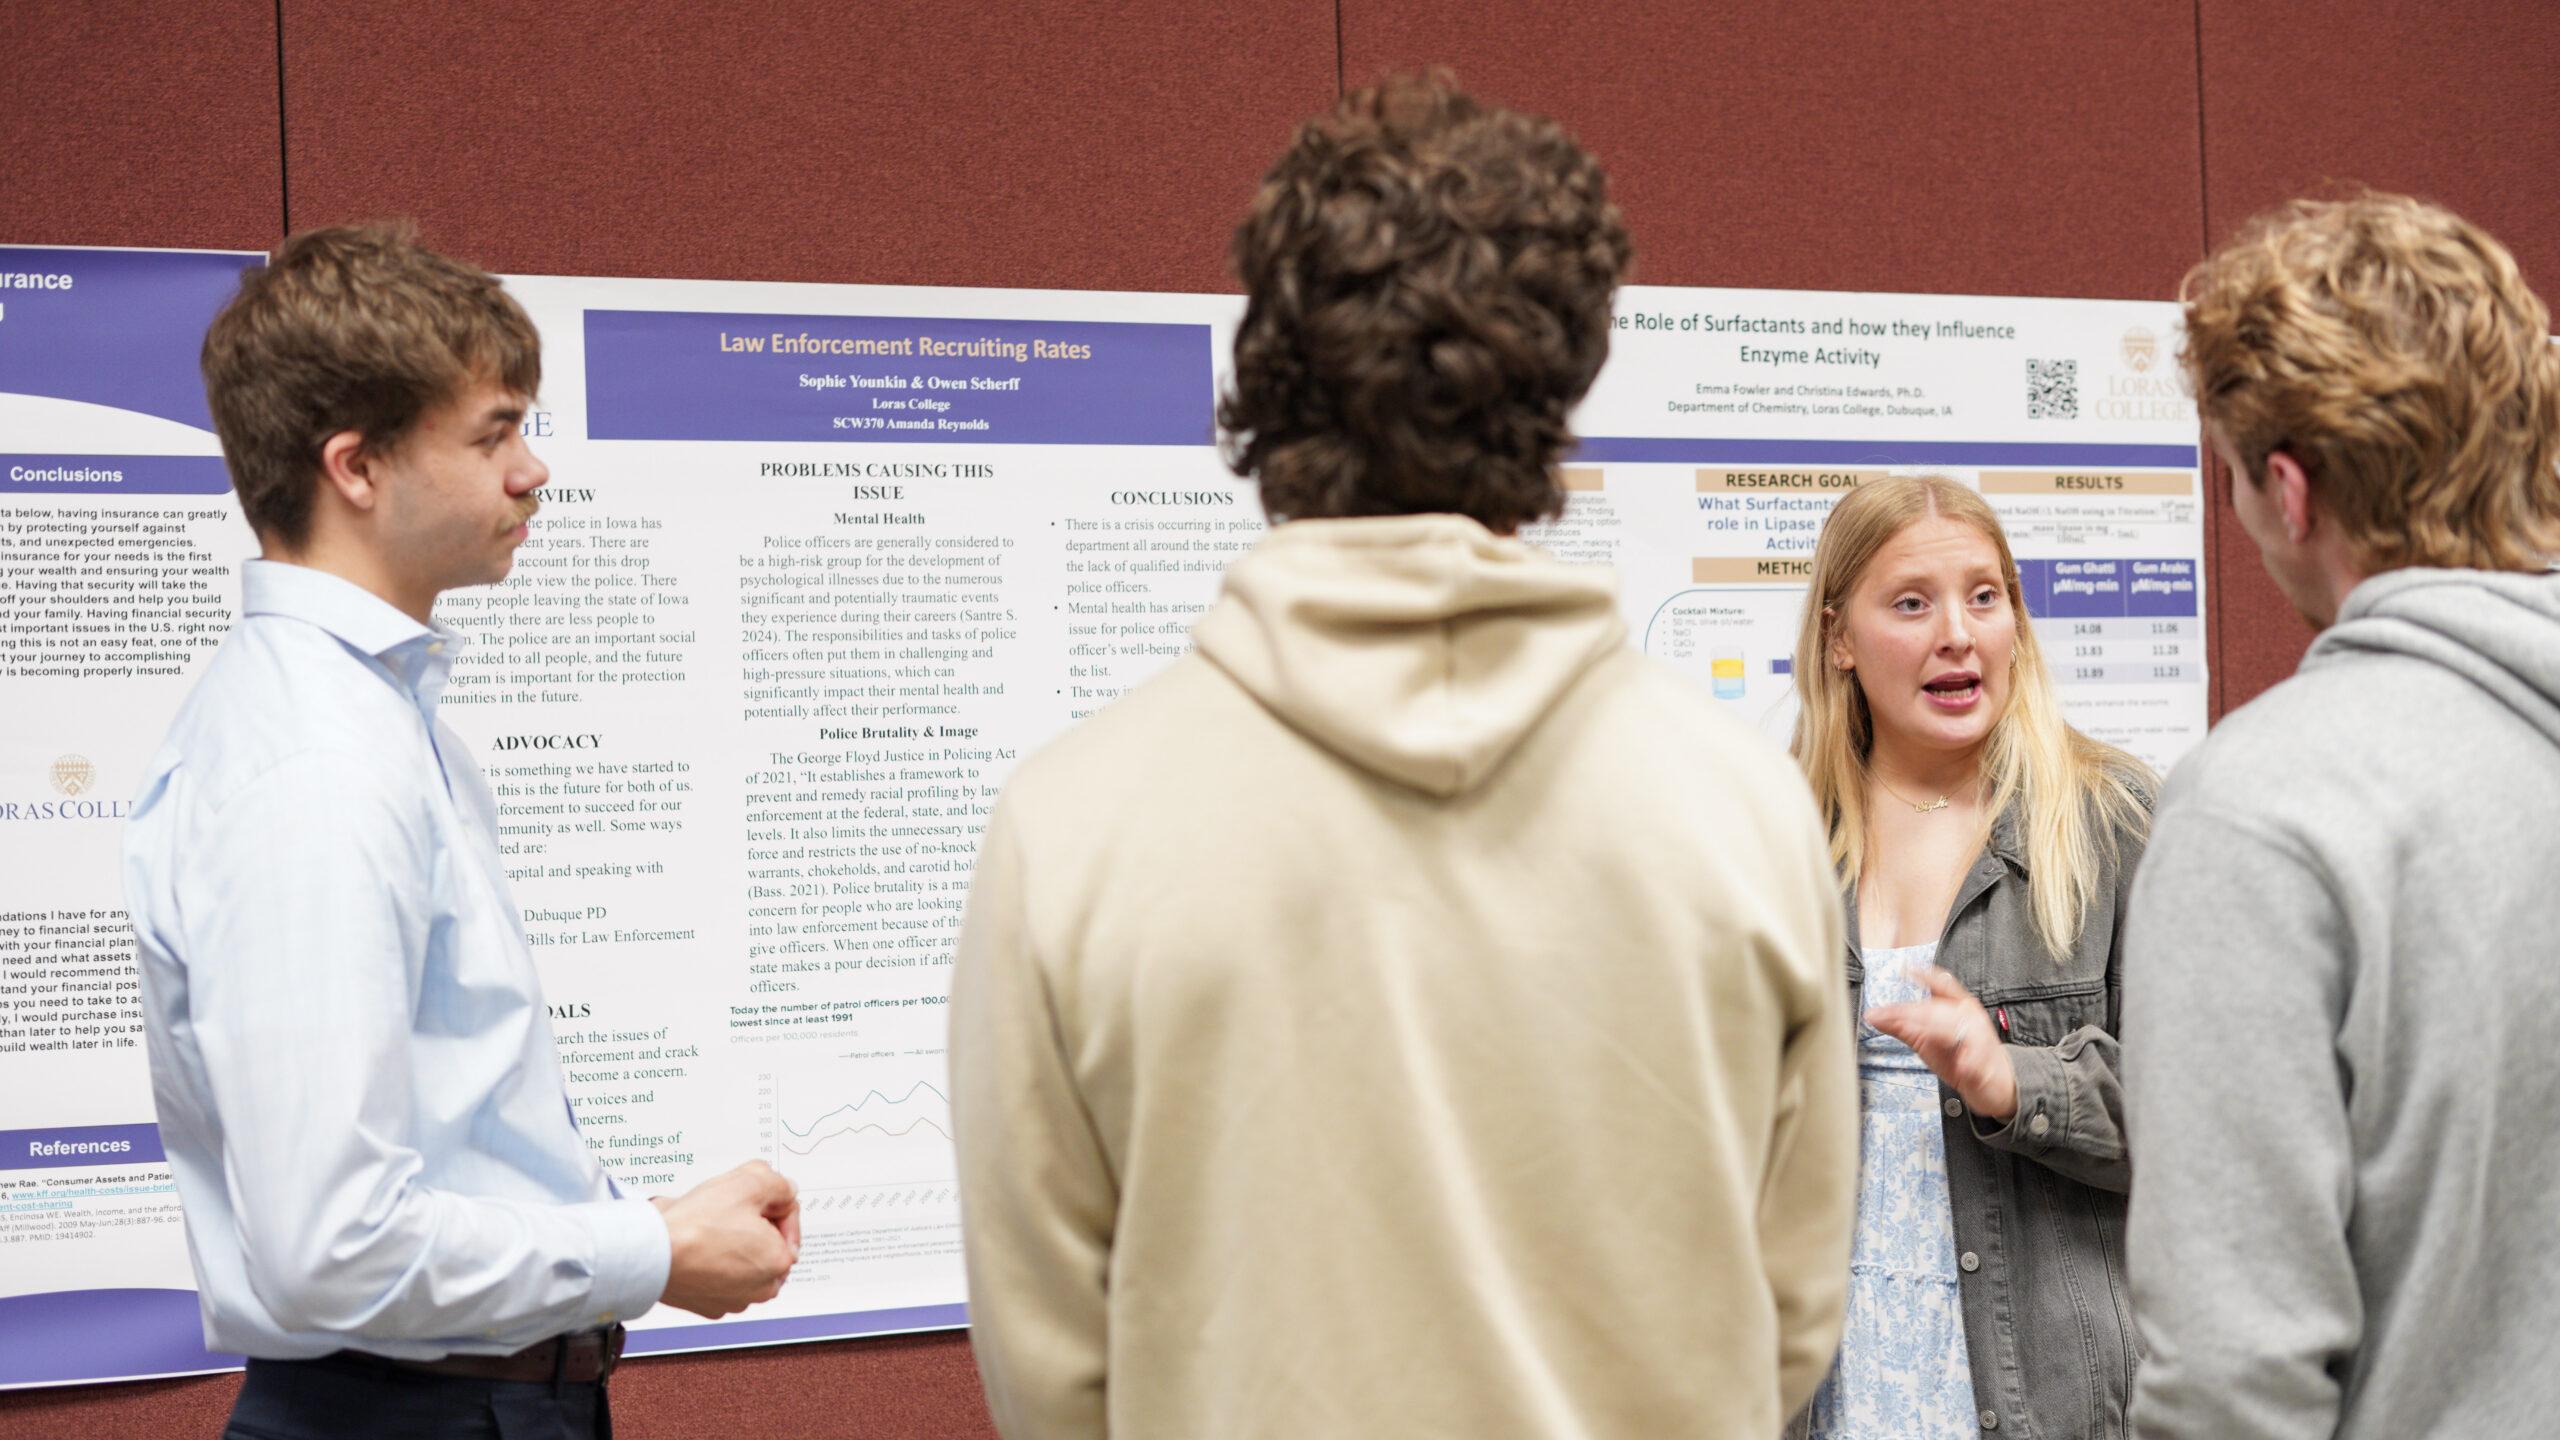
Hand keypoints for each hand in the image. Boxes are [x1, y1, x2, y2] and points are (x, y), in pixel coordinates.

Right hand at [653, 1160, 800, 1317]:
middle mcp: (761, 1288)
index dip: (771, 1203)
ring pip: (743, 1262)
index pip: (788, 1223)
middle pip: (767, 1245)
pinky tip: (700, 1248)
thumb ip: (779, 1184)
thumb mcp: (749, 1182)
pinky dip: (713, 1264)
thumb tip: (785, 1191)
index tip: (752, 1199)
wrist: (651, 1254)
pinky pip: (719, 1278)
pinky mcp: (708, 1305)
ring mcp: (734, 1300)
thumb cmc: (696, 1226)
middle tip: (730, 1210)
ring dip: (733, 1245)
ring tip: (711, 1228)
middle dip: (754, 1226)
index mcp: (779, 1261)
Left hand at [1867, 964, 2016, 1120]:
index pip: (1942, 986)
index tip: (1906, 969)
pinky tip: (1962, 1067)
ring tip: (1908, 1031)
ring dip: (1929, 1032)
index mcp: (1958, 1005)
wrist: (1995, 1081)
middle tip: (1880, 1016)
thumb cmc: (1959, 1055)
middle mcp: (1970, 1016)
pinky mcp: (1986, 1062)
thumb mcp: (1928, 1039)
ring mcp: (1980, 1038)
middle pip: (1936, 1010)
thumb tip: (1872, 1016)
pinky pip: (1975, 1060)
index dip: (1926, 976)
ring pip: (1952, 1031)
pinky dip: (1969, 1064)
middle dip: (1906, 1013)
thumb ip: (1903, 1027)